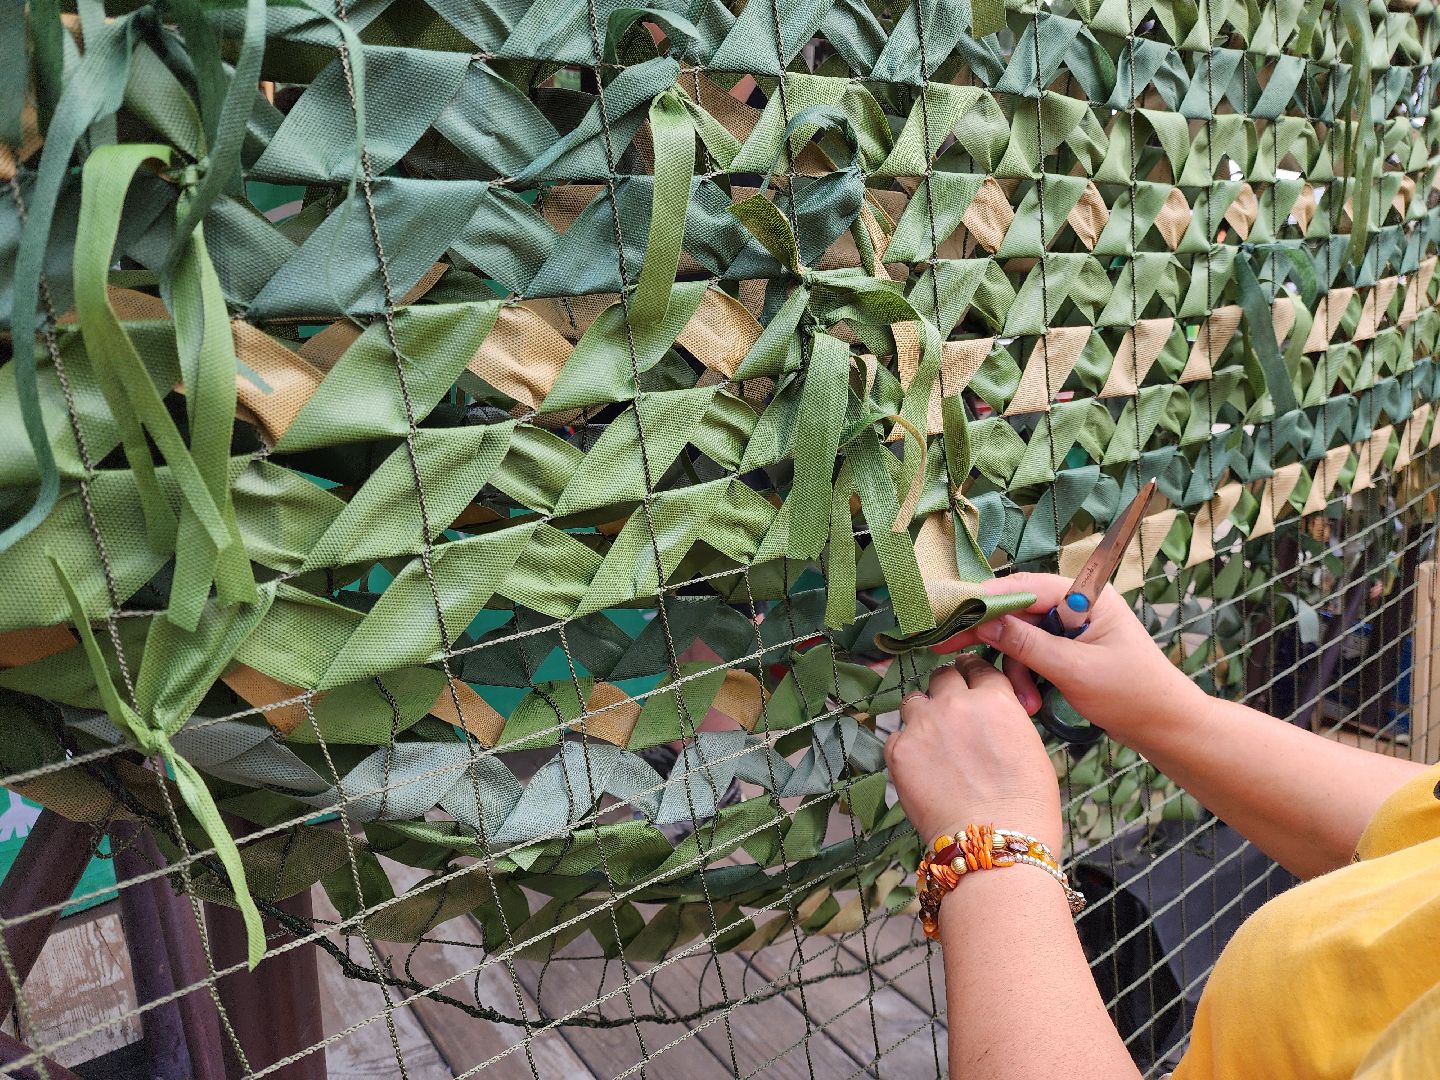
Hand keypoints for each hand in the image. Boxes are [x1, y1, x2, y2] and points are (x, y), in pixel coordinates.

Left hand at [885, 653, 1061, 849]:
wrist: (993, 839)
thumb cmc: (1026, 805)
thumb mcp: (1030, 748)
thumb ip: (1005, 720)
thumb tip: (992, 717)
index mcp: (994, 699)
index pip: (977, 667)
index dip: (972, 674)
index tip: (968, 681)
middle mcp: (956, 703)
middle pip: (942, 676)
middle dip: (946, 689)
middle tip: (949, 710)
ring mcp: (924, 724)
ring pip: (913, 700)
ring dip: (921, 714)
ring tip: (930, 740)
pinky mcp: (899, 750)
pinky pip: (895, 736)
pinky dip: (905, 746)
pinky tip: (918, 767)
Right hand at [932, 573, 1203, 744]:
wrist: (1167, 726)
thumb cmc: (1132, 695)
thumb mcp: (1074, 670)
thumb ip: (1026, 644)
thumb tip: (983, 621)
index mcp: (1085, 596)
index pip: (1024, 586)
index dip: (984, 599)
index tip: (950, 613)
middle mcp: (1076, 604)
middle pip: (1017, 608)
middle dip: (988, 634)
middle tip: (945, 647)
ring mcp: (1071, 627)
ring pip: (1020, 635)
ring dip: (1013, 668)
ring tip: (1020, 702)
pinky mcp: (1068, 648)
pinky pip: (1031, 652)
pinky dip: (1025, 676)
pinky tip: (1029, 702)